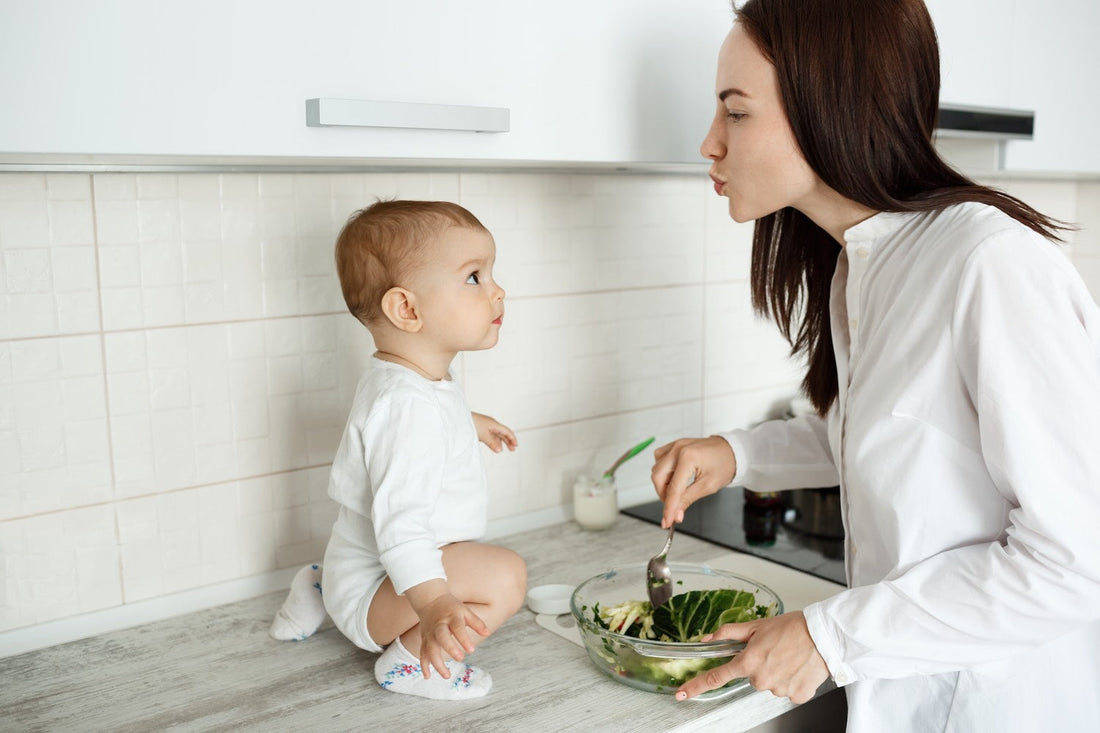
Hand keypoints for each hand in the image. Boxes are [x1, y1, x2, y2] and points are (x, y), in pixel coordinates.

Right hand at [405, 582, 490, 678]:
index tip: (472, 650)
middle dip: (450, 648)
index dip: (464, 639)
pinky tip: (428, 677)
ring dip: (437, 663)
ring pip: (430, 649)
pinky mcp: (424, 640)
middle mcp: (438, 626)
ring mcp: (430, 634)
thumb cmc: (452, 608)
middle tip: (460, 658)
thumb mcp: (465, 611)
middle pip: (441, 637)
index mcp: (451, 617)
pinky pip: (422, 653)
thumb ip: (476, 622)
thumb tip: (488, 633)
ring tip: (447, 676)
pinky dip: (424, 665)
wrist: (430, 601)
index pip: (457, 628)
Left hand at [472, 412, 517, 452]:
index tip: (516, 446)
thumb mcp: (483, 435)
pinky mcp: (480, 429)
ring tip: (502, 449)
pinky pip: (490, 436)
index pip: (507, 431)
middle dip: (508, 441)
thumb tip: (499, 450)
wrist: (459, 418)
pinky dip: (493, 441)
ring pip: (496, 435)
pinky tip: (493, 446)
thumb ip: (492, 443)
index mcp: (494, 424)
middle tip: (512, 449)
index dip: (512, 438)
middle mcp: (491, 424)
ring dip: (500, 442)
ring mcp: (486, 426)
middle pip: (503, 433)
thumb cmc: (471, 423)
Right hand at [651, 436, 736, 527]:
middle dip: (663, 495)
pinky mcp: (674, 445)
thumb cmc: (724, 464)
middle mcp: (678, 449)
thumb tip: (676, 514)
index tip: (667, 521)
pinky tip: (673, 477)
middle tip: (674, 506)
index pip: (673, 489)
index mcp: (688, 458)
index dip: (669, 508)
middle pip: (658, 477)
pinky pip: (659, 459)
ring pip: (656, 468)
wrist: (732, 451)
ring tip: (677, 492)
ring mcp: (675, 445)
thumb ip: (688, 499)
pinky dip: (663, 472)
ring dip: (662, 484)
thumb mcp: (708, 486)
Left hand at [676, 612, 828, 703]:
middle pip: (751, 676)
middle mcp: (761, 679)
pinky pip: (787, 690)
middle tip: (774, 650)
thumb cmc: (793, 628)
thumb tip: (708, 638)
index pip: (715, 677)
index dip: (696, 685)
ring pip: (770, 683)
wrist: (824, 636)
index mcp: (748, 661)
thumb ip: (728, 633)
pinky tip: (799, 667)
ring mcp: (778, 689)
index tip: (683, 693)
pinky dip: (792, 680)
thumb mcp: (756, 626)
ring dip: (777, 672)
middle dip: (759, 664)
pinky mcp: (796, 696)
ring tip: (790, 656)